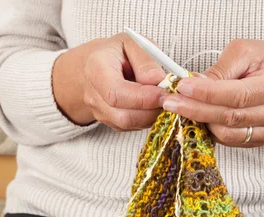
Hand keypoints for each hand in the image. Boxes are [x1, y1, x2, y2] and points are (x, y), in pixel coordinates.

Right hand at [53, 33, 167, 130]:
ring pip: (130, 125)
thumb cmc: (117, 52)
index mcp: (96, 69)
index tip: (165, 93)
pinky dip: (147, 118)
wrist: (97, 65)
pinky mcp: (109, 122)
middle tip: (169, 97)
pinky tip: (151, 103)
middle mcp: (93, 95)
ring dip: (151, 115)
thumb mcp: (132, 42)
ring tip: (161, 97)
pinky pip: (131, 127)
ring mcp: (99, 112)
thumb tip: (159, 80)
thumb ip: (146, 60)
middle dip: (152, 110)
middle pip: (124, 116)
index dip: (144, 98)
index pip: (117, 94)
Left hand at [162, 39, 263, 146]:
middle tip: (170, 102)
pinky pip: (231, 141)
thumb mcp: (246, 52)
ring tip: (183, 108)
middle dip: (196, 110)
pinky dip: (211, 130)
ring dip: (200, 122)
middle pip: (230, 117)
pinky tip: (200, 117)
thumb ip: (220, 69)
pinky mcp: (263, 140)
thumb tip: (193, 84)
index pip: (238, 95)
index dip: (207, 94)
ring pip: (228, 134)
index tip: (182, 87)